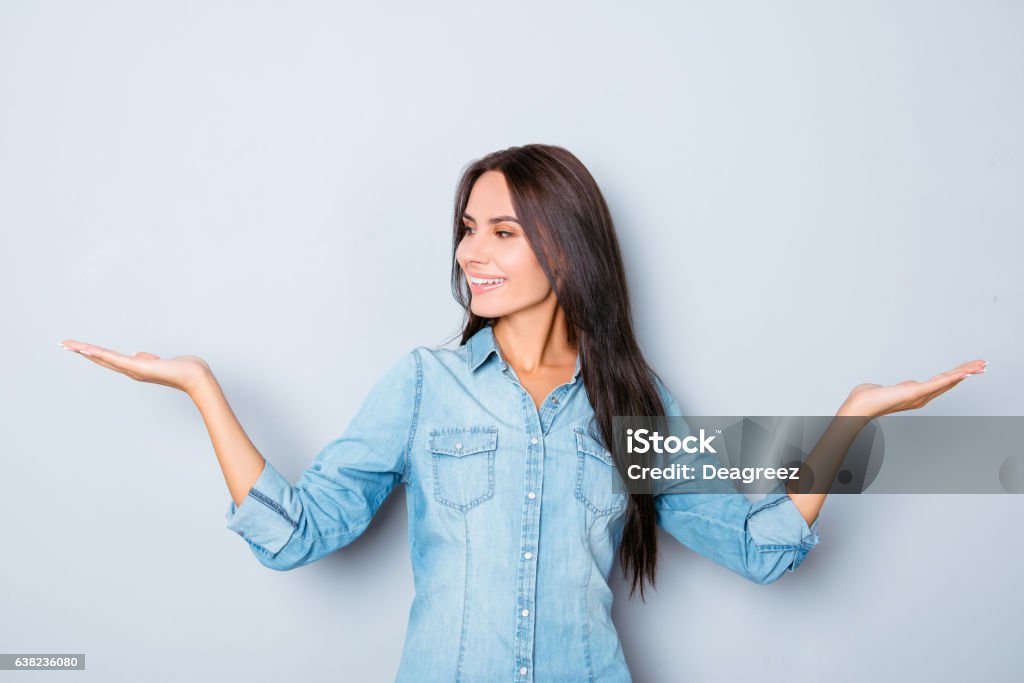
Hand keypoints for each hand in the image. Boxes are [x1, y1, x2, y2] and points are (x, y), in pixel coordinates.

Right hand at [59, 339, 211, 395]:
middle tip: (62, 344)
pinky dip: (100, 354)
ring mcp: (133, 369)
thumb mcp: (160, 361)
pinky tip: (87, 350)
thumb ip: (146, 359)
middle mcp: (131, 370)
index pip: (108, 359)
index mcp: (135, 368)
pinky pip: (115, 359)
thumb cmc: (182, 369)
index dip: (91, 353)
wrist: (195, 376)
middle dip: (81, 351)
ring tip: (68, 345)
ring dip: (85, 351)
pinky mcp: (139, 367)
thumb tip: (136, 355)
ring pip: (104, 358)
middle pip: (100, 359)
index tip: (77, 347)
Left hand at [840, 359, 986, 417]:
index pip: (942, 382)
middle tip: (984, 364)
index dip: (957, 375)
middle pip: (950, 381)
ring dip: (966, 372)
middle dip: (968, 371)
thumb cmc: (868, 398)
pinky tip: (964, 372)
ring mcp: (920, 394)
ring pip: (948, 381)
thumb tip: (906, 385)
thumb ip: (902, 387)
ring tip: (981, 365)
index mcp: (917, 394)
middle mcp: (922, 396)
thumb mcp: (891, 389)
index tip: (970, 368)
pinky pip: (938, 383)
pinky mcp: (916, 391)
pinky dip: (952, 377)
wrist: (860, 405)